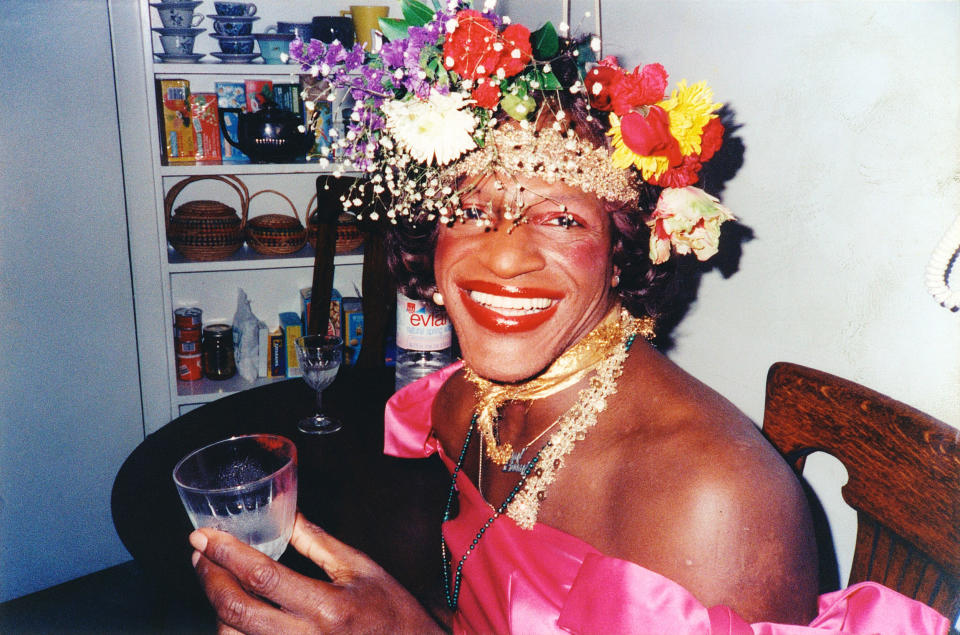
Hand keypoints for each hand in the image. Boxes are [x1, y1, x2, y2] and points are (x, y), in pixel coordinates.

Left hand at [191, 512, 444, 633]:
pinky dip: (234, 631)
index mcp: (327, 607)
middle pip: (236, 611)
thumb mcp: (361, 569)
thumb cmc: (392, 613)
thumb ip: (318, 543)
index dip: (227, 554)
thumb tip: (286, 514)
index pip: (263, 577)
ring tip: (215, 580)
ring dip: (217, 608)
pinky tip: (234, 611)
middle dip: (209, 579)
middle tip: (201, 556)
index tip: (204, 536)